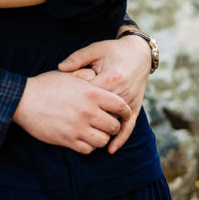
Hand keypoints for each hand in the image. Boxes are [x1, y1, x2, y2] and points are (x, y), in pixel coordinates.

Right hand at [12, 71, 130, 153]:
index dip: (124, 111)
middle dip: (113, 125)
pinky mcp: (68, 140)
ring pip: (103, 140)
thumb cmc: (46, 85)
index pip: (119, 105)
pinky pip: (88, 149)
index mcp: (91, 93)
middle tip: (107, 123)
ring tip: (96, 132)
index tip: (123, 113)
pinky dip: (89, 145)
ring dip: (101, 137)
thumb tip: (99, 77)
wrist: (23, 100)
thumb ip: (87, 75)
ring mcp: (78, 127)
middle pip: (114, 126)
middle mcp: (88, 111)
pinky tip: (84, 138)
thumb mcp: (68, 75)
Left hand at [58, 35, 150, 152]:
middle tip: (68, 125)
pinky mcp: (135, 108)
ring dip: (99, 131)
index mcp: (110, 78)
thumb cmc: (113, 50)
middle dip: (85, 120)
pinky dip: (120, 139)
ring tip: (83, 138)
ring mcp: (129, 102)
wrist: (138, 52)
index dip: (75, 102)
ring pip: (112, 122)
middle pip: (100, 113)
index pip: (89, 97)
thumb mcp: (94, 50)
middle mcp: (121, 92)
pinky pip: (128, 127)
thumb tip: (60, 68)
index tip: (61, 106)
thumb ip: (77, 59)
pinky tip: (109, 149)